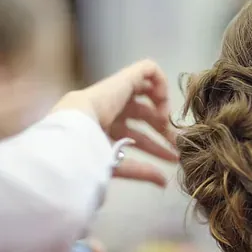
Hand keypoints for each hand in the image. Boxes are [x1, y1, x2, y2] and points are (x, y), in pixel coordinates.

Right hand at [52, 60, 178, 186]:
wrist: (73, 133)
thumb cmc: (89, 153)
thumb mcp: (119, 165)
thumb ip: (143, 172)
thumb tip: (164, 182)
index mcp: (108, 130)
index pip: (139, 137)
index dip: (158, 147)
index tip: (173, 158)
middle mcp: (113, 110)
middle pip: (147, 117)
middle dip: (165, 131)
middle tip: (177, 143)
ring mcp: (119, 93)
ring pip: (149, 94)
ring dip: (164, 107)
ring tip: (166, 121)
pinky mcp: (124, 78)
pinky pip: (148, 69)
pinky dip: (161, 82)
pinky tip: (161, 103)